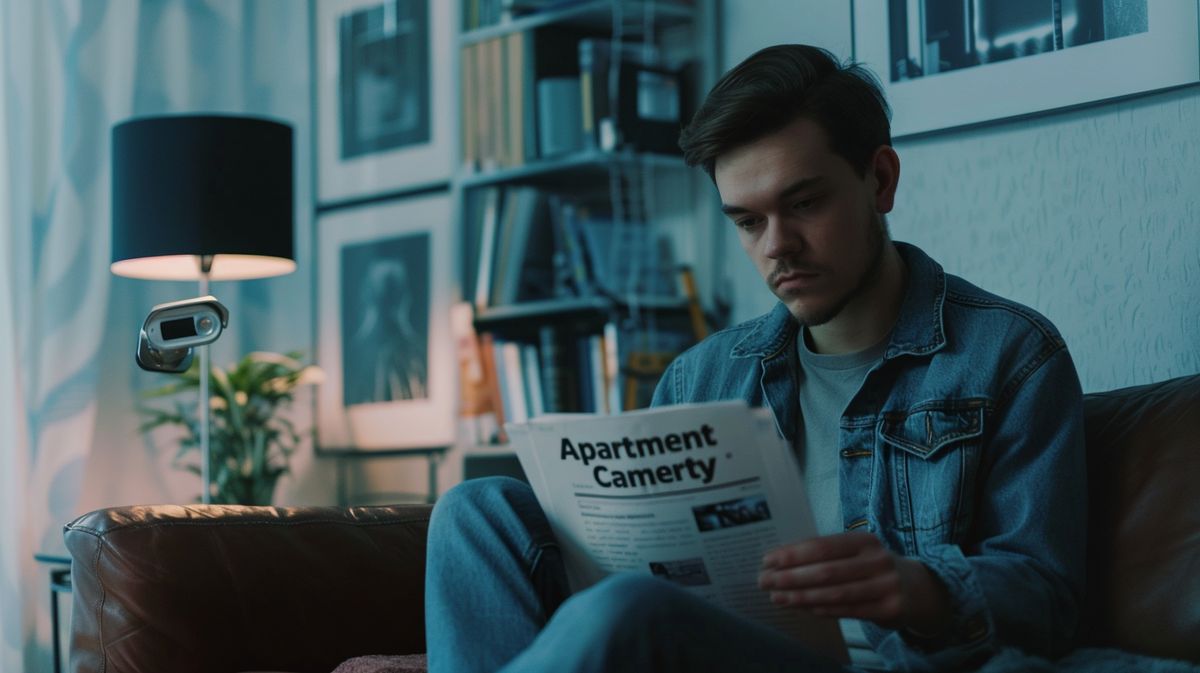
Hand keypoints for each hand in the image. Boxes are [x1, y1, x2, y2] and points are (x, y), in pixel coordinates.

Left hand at [757, 532, 951, 633]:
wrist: (919, 589)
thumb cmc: (874, 568)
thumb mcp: (858, 553)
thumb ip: (828, 555)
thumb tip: (782, 561)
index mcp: (864, 540)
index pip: (822, 546)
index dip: (792, 554)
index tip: (767, 560)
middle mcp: (876, 560)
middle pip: (825, 570)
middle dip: (790, 577)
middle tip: (764, 581)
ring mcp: (885, 585)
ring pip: (835, 593)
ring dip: (801, 597)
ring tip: (777, 597)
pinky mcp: (889, 608)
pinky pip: (848, 610)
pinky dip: (821, 609)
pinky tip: (803, 608)